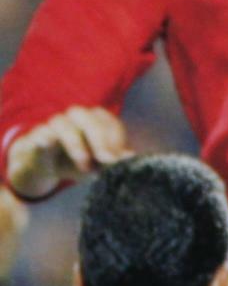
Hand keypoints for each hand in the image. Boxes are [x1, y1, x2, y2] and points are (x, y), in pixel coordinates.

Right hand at [7, 106, 130, 197]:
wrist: (44, 168)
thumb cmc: (76, 162)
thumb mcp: (97, 165)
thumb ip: (113, 160)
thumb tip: (132, 157)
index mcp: (95, 121)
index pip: (110, 123)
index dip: (117, 140)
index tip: (121, 159)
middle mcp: (76, 118)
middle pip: (89, 117)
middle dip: (100, 138)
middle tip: (106, 159)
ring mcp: (55, 124)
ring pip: (63, 122)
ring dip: (75, 142)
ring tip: (84, 163)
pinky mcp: (37, 135)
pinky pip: (41, 132)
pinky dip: (46, 137)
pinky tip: (50, 145)